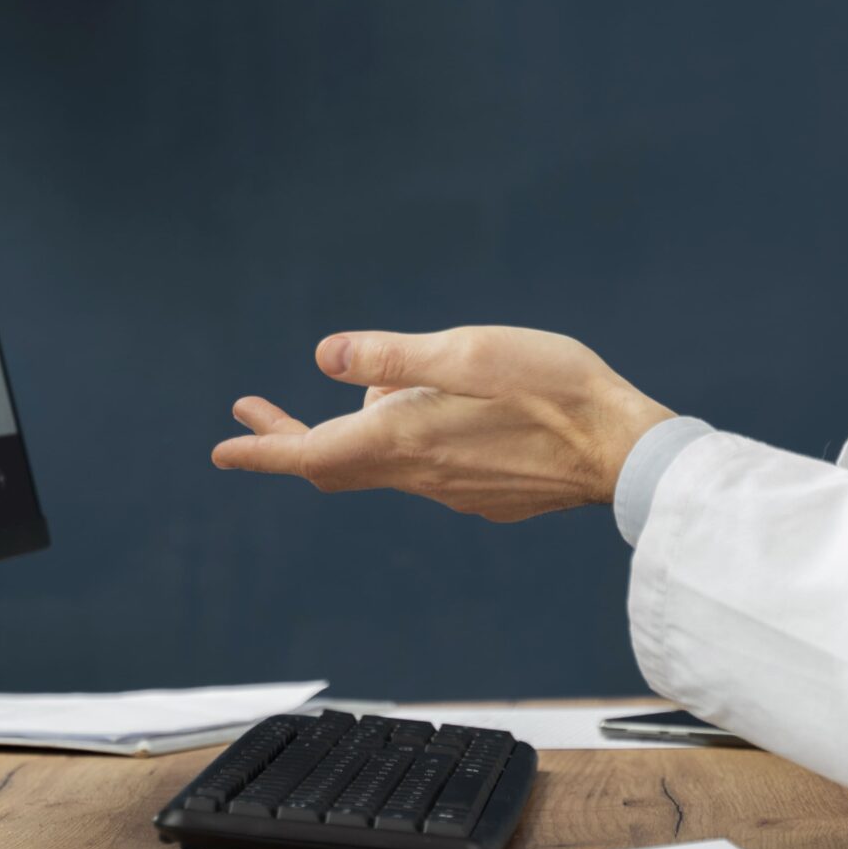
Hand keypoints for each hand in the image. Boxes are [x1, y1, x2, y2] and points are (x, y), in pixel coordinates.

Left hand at [212, 327, 676, 522]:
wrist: (625, 450)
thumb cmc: (555, 390)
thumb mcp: (470, 352)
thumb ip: (393, 358)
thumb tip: (324, 358)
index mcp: (406, 438)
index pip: (311, 453)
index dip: (261, 449)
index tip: (221, 449)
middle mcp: (421, 475)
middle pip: (334, 464)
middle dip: (289, 438)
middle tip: (254, 412)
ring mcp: (453, 492)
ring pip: (385, 461)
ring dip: (363, 427)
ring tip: (387, 382)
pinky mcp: (484, 496)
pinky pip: (426, 468)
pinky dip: (409, 439)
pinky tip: (444, 411)